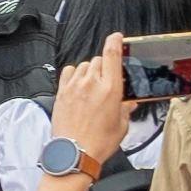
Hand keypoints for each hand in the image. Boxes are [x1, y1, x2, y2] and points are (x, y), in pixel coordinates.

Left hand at [52, 42, 135, 167]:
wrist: (75, 153)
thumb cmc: (98, 142)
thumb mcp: (121, 126)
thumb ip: (125, 109)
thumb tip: (129, 103)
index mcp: (110, 89)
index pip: (112, 54)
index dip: (114, 41)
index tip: (116, 37)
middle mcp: (91, 83)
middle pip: (99, 60)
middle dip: (104, 68)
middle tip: (106, 83)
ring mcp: (74, 86)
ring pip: (83, 66)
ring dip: (89, 72)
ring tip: (92, 88)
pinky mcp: (62, 92)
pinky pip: (68, 72)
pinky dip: (74, 75)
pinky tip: (78, 86)